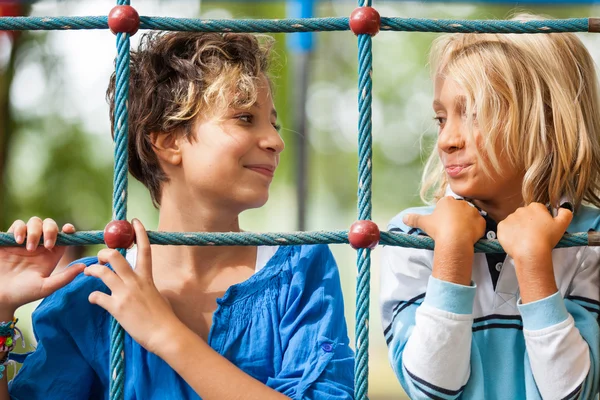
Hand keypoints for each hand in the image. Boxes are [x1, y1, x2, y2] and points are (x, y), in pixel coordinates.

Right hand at [0, 217, 84, 313]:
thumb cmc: (22, 294)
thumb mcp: (46, 287)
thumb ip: (64, 277)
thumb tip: (84, 267)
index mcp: (51, 254)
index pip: (63, 236)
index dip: (68, 230)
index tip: (68, 229)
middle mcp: (39, 245)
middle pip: (50, 225)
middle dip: (50, 230)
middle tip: (46, 245)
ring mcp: (24, 241)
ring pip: (35, 222)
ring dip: (34, 231)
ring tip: (28, 248)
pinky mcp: (9, 240)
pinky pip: (17, 225)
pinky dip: (20, 229)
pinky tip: (18, 242)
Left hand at [85, 219, 180, 354]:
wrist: (165, 334)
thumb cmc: (164, 317)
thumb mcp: (157, 295)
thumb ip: (146, 286)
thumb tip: (140, 286)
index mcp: (147, 277)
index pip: (144, 249)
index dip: (139, 233)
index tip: (134, 222)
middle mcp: (135, 282)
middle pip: (115, 257)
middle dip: (103, 253)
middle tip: (100, 258)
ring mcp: (125, 294)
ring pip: (103, 273)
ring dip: (92, 271)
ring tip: (89, 273)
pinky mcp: (117, 308)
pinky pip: (97, 297)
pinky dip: (93, 297)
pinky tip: (93, 299)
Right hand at [403, 196, 485, 245]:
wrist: (455, 240)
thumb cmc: (438, 229)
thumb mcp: (423, 223)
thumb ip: (414, 219)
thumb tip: (404, 218)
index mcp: (447, 201)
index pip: (445, 205)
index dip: (443, 215)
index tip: (441, 224)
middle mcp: (461, 203)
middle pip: (458, 209)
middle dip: (455, 217)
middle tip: (449, 229)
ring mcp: (473, 211)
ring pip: (468, 216)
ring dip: (465, 223)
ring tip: (459, 234)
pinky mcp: (481, 221)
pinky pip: (478, 225)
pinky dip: (474, 230)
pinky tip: (468, 237)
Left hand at [497, 203, 571, 261]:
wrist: (531, 251)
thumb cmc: (547, 239)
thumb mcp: (562, 225)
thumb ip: (565, 213)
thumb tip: (562, 208)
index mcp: (535, 207)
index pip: (538, 210)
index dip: (541, 221)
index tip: (542, 229)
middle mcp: (521, 209)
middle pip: (525, 216)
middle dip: (529, 224)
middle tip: (534, 236)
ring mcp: (509, 218)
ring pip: (515, 223)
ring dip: (519, 229)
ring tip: (525, 241)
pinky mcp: (501, 227)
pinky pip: (505, 230)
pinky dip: (509, 235)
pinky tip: (516, 242)